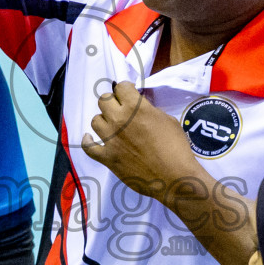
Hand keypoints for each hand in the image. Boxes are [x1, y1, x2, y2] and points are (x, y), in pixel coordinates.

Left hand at [81, 82, 197, 199]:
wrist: (173, 177)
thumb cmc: (176, 148)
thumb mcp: (168, 120)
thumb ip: (150, 110)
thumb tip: (140, 108)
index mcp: (135, 108)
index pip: (120, 87)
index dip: (126, 90)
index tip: (130, 94)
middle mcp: (119, 120)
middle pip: (104, 100)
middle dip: (113, 102)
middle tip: (122, 109)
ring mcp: (110, 139)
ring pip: (95, 121)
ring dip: (104, 120)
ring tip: (112, 126)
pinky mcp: (107, 157)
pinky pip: (88, 147)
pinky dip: (88, 141)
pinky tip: (91, 138)